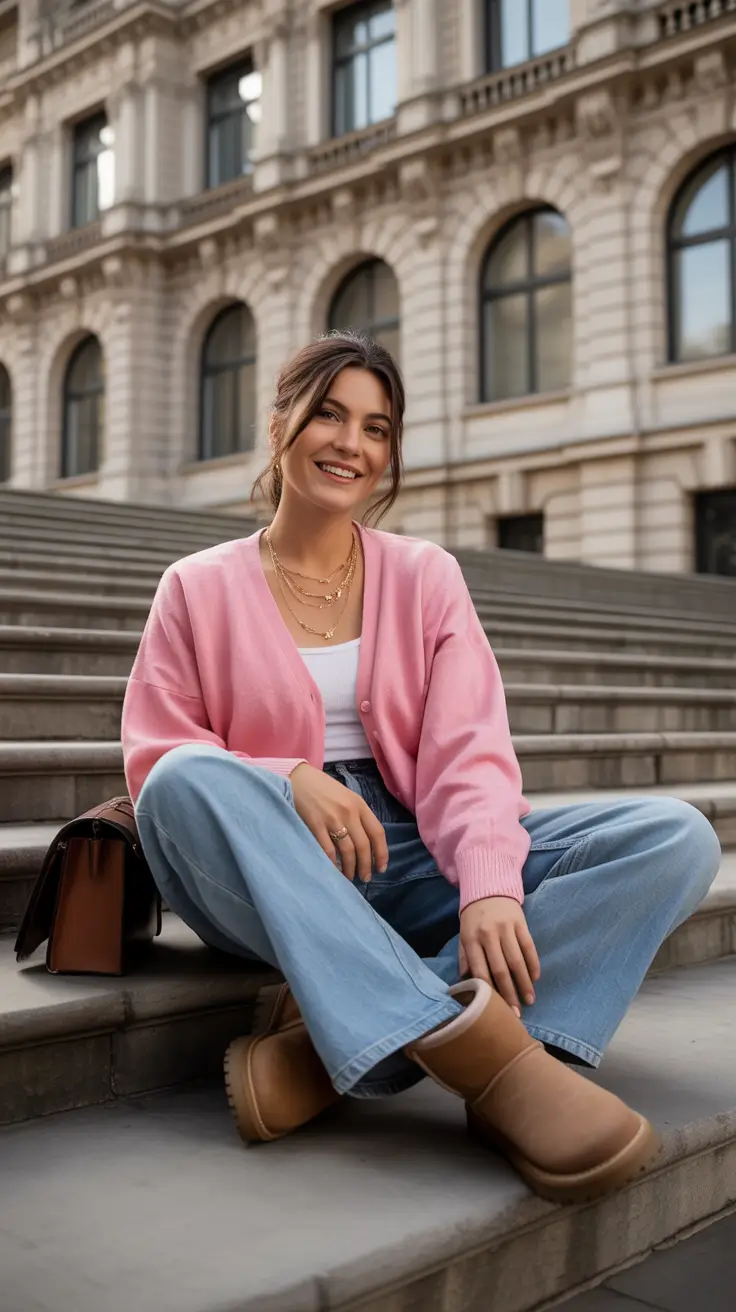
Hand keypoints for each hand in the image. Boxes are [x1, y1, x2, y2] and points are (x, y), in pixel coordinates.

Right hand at [289, 763, 387, 883]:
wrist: (298, 778)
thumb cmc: (323, 788)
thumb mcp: (346, 797)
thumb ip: (357, 815)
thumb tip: (366, 843)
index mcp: (359, 804)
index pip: (377, 832)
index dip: (381, 853)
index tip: (381, 868)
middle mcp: (349, 812)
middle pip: (363, 845)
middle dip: (365, 866)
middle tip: (364, 878)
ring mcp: (332, 818)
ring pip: (347, 850)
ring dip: (350, 868)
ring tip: (349, 877)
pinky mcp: (315, 824)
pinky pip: (327, 850)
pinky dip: (332, 863)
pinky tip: (333, 870)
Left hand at [459, 897, 539, 1016]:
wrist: (488, 888)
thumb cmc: (474, 918)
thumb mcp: (463, 936)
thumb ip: (464, 959)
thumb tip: (466, 985)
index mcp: (471, 940)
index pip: (481, 971)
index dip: (490, 994)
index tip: (499, 1011)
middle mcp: (488, 934)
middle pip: (500, 970)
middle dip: (509, 994)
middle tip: (517, 1014)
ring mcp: (505, 928)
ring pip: (517, 960)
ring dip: (524, 983)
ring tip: (529, 1000)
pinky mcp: (520, 923)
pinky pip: (529, 946)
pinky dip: (533, 963)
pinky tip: (535, 978)